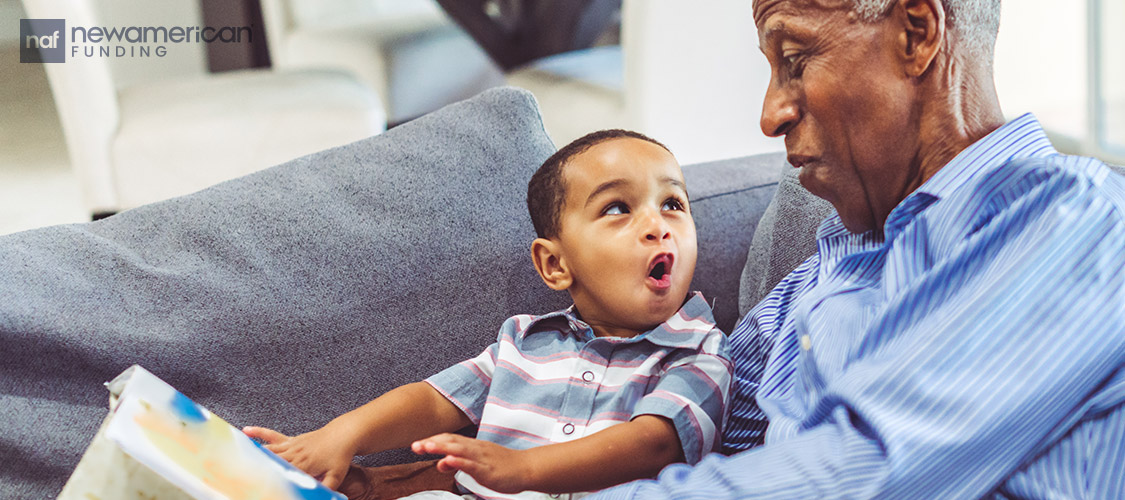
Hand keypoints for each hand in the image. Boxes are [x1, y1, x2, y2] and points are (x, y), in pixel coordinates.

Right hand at [243, 425, 356, 490]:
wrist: (345, 435)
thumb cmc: (341, 456)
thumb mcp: (336, 476)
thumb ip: (328, 488)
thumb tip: (327, 498)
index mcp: (303, 466)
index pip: (283, 476)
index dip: (270, 481)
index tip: (258, 486)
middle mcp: (294, 455)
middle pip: (271, 463)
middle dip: (255, 469)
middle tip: (238, 473)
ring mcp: (292, 445)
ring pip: (269, 450)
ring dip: (253, 453)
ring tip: (235, 457)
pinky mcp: (292, 439)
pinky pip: (273, 436)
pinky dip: (260, 433)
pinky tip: (247, 431)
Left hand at [412, 433, 532, 493]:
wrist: (527, 468)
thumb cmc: (503, 466)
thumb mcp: (476, 464)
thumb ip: (458, 462)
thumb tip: (441, 462)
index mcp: (473, 446)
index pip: (449, 440)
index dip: (432, 441)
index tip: (417, 444)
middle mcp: (476, 449)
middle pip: (451, 442)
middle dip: (432, 443)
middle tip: (414, 445)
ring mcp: (482, 458)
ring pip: (459, 450)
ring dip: (442, 447)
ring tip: (427, 447)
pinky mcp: (488, 469)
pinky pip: (472, 464)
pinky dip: (459, 461)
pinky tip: (449, 460)